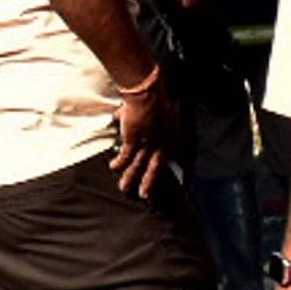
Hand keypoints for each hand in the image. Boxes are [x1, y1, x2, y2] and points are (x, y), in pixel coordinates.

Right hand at [110, 80, 176, 196]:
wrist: (147, 93)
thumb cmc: (156, 96)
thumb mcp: (164, 106)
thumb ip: (157, 114)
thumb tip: (139, 115)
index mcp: (172, 134)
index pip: (176, 154)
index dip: (175, 164)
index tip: (177, 177)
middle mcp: (162, 143)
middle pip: (156, 167)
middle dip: (149, 182)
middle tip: (146, 196)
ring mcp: (149, 144)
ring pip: (138, 165)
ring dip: (131, 177)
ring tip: (124, 189)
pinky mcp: (134, 141)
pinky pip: (126, 156)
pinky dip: (119, 162)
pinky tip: (113, 167)